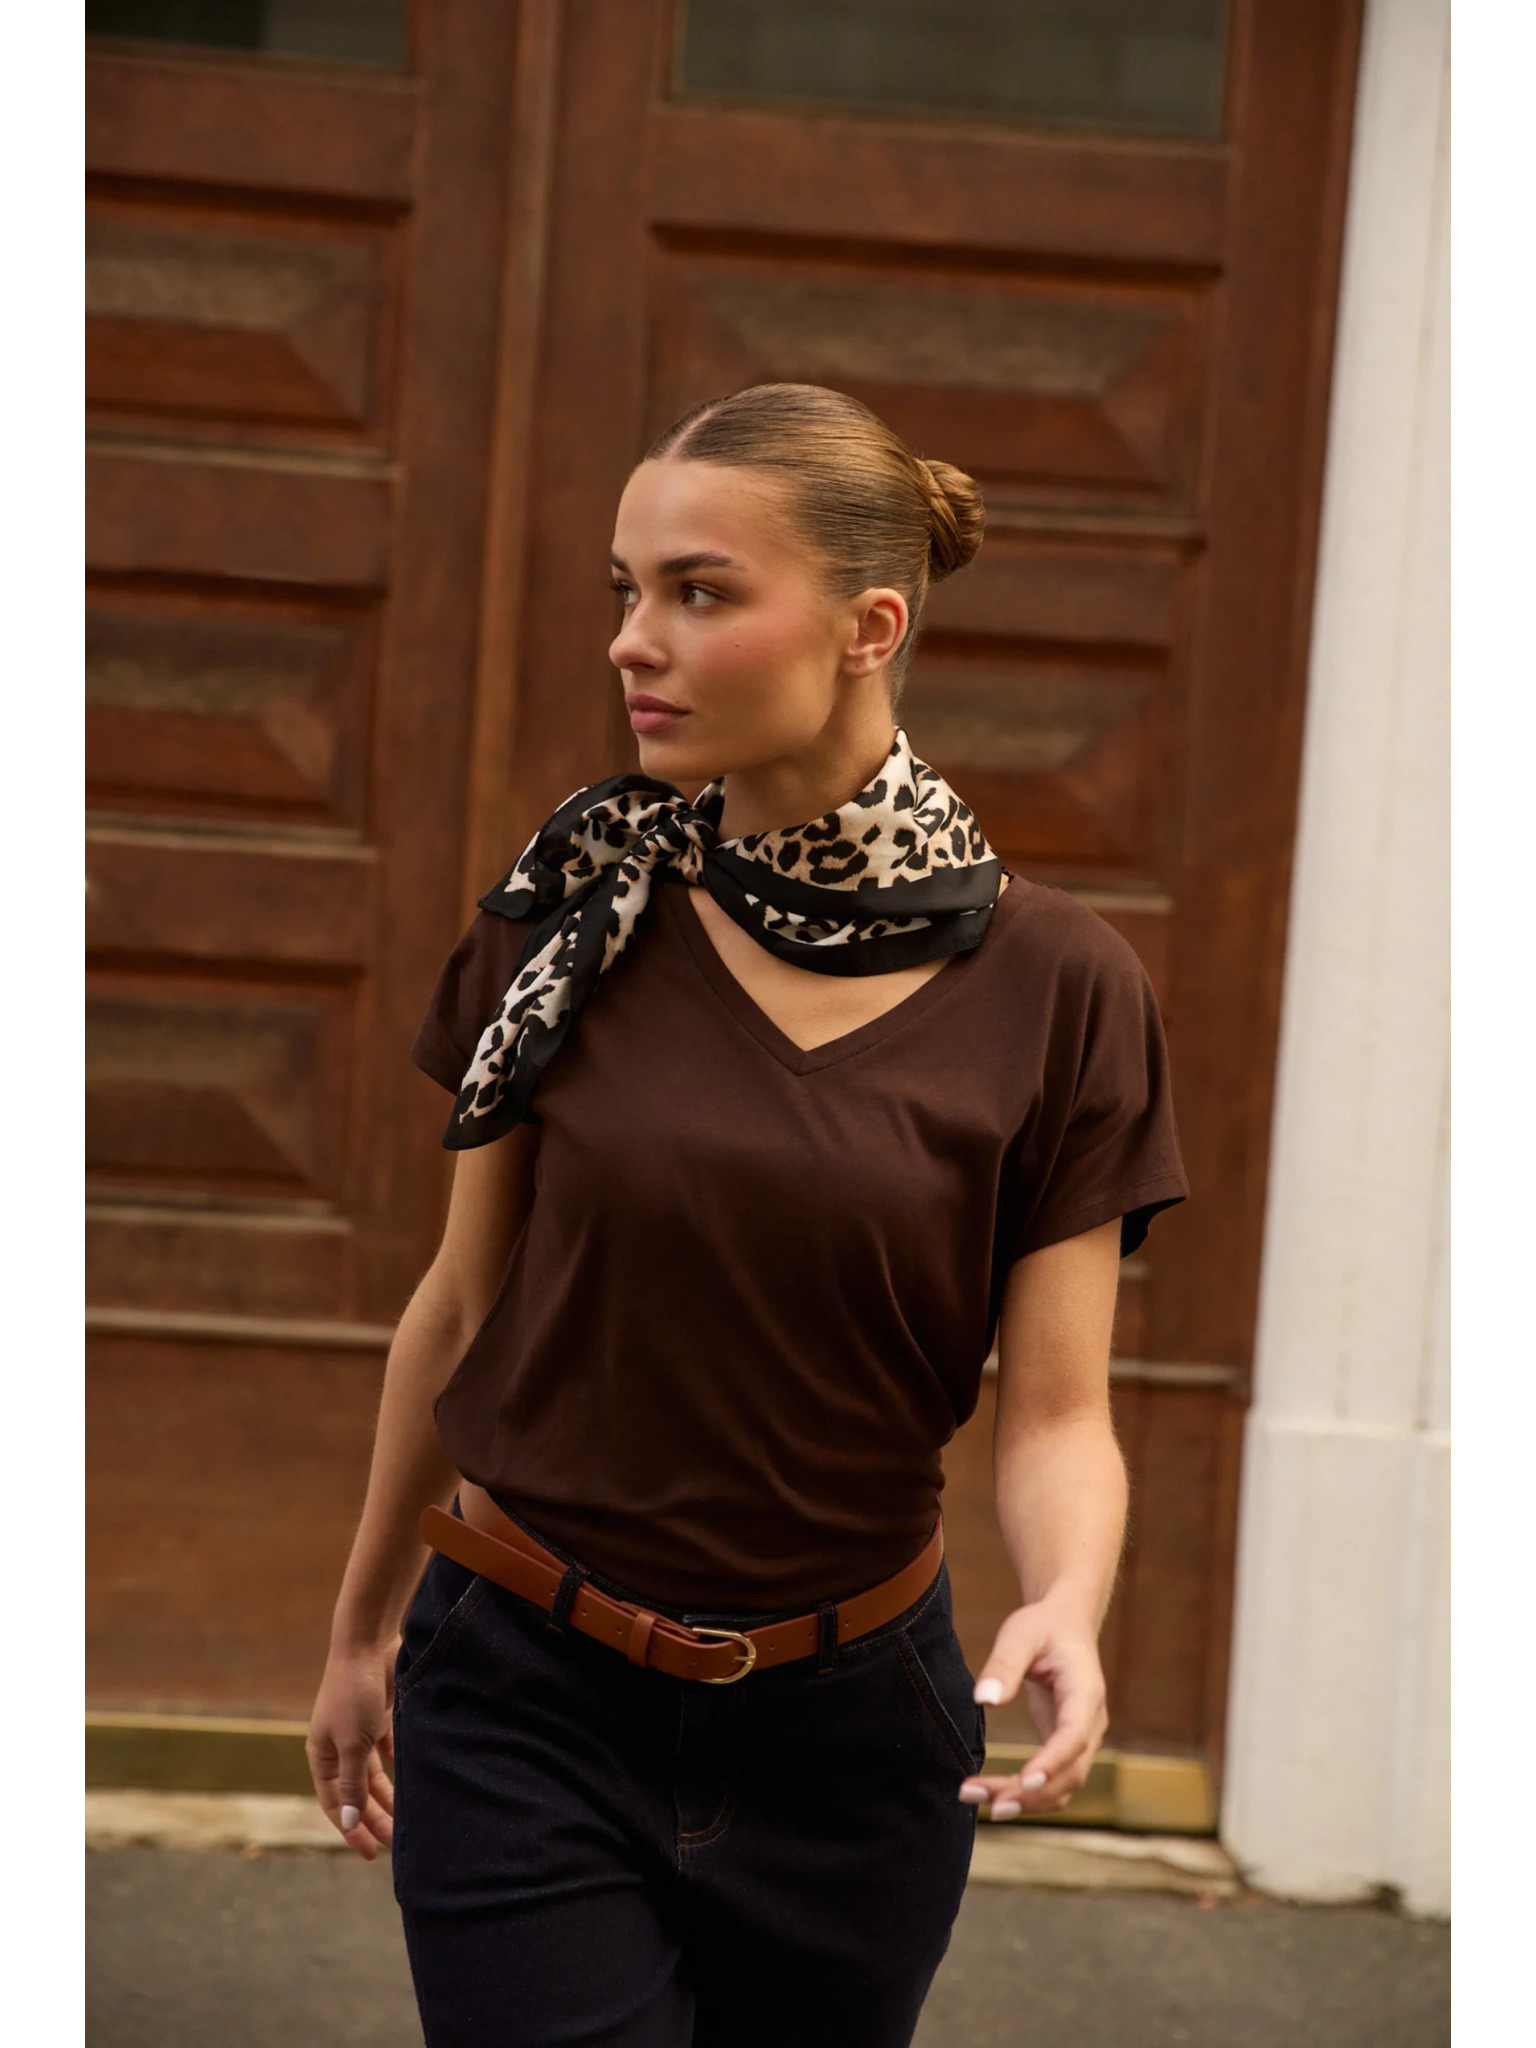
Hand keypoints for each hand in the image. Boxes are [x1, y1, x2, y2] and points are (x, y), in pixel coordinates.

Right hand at [306, 1642, 398, 1859]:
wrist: (369, 1642)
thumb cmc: (353, 1692)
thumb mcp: (352, 1743)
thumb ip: (353, 1784)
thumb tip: (350, 1824)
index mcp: (322, 1756)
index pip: (335, 1804)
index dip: (351, 1830)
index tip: (371, 1853)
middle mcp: (339, 1748)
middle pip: (357, 1794)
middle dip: (374, 1818)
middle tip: (396, 1843)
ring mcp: (360, 1733)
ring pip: (375, 1776)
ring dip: (389, 1798)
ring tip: (407, 1820)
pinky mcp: (382, 1719)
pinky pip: (390, 1753)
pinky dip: (400, 1770)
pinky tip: (413, 1785)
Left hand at [956, 1597, 1107, 1819]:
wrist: (1066, 1626)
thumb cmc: (1043, 1627)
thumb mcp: (1020, 1633)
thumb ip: (1004, 1664)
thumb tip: (983, 1699)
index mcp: (1085, 1692)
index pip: (1074, 1735)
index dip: (1052, 1762)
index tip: (1024, 1781)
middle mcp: (1090, 1723)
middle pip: (1070, 1772)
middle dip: (1030, 1793)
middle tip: (986, 1802)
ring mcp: (1082, 1740)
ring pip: (1063, 1786)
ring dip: (1025, 1801)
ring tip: (977, 1799)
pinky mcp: (1066, 1748)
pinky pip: (1053, 1783)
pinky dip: (1026, 1796)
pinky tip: (992, 1796)